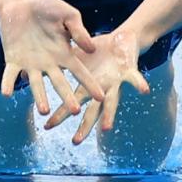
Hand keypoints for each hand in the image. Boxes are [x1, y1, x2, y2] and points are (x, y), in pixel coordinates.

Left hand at [0, 0, 104, 114]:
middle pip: (60, 83)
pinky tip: (7, 93)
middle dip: (67, 97)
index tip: (100, 96)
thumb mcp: (68, 15)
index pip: (80, 71)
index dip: (90, 83)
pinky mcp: (13, 60)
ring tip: (44, 111)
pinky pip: (10, 75)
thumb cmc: (48, 7)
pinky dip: (8, 83)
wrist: (21, 3)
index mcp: (64, 53)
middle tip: (75, 111)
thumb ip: (78, 30)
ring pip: (36, 84)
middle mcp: (49, 63)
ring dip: (39, 97)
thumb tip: (91, 49)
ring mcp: (31, 64)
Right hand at [44, 29, 149, 143]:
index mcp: (87, 84)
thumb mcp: (76, 52)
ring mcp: (115, 81)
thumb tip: (37, 63)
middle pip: (91, 110)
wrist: (123, 39)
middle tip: (75, 142)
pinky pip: (135, 78)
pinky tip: (144, 91)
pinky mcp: (129, 70)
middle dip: (84, 126)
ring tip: (106, 129)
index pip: (72, 102)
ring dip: (110, 115)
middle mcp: (101, 87)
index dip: (60, 114)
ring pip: (112, 101)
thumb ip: (59, 60)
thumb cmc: (100, 49)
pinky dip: (139, 84)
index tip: (47, 127)